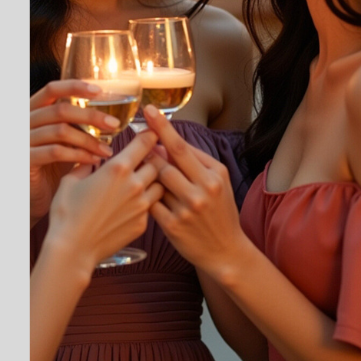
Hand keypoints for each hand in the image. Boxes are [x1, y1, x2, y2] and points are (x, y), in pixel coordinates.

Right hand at [29, 79, 115, 219]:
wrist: (34, 197)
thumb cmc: (52, 168)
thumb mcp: (65, 142)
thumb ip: (77, 126)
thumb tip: (113, 116)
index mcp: (33, 112)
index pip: (51, 89)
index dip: (74, 86)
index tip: (100, 91)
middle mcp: (24, 123)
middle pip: (60, 110)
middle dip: (91, 116)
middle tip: (115, 125)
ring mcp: (22, 141)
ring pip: (60, 131)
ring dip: (89, 140)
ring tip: (107, 150)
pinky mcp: (25, 160)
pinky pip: (55, 152)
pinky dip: (78, 155)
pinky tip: (94, 160)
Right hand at [42, 129, 160, 271]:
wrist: (73, 249)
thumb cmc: (66, 214)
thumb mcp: (69, 183)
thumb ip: (84, 166)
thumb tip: (91, 159)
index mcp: (116, 169)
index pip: (145, 143)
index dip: (151, 135)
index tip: (152, 132)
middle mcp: (135, 184)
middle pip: (158, 163)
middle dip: (154, 159)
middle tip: (147, 158)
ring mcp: (141, 205)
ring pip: (160, 185)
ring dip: (154, 181)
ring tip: (142, 182)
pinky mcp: (143, 223)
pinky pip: (151, 207)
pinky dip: (145, 203)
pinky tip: (131, 206)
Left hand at [145, 105, 246, 273]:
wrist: (225, 249)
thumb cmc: (217, 211)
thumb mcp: (217, 183)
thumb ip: (194, 163)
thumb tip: (162, 143)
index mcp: (215, 174)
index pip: (182, 146)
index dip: (162, 128)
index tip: (148, 111)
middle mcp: (204, 188)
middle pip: (166, 160)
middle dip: (147, 148)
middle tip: (135, 140)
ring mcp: (188, 207)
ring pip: (156, 180)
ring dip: (145, 172)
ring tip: (141, 170)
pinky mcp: (173, 225)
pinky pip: (150, 203)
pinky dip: (144, 196)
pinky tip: (140, 195)